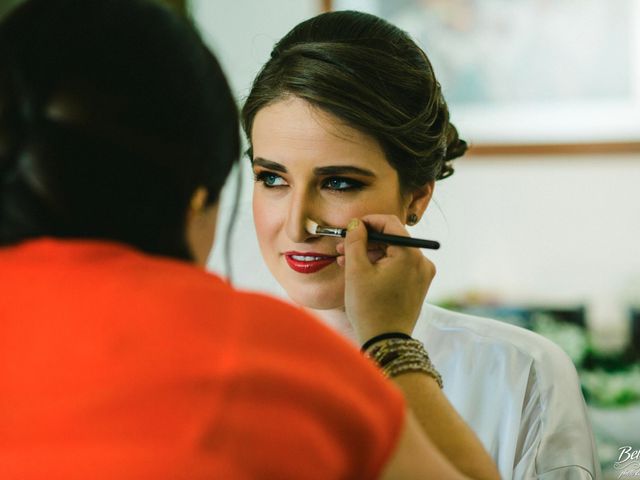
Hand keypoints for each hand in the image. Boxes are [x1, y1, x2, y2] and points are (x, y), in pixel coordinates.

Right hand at [335, 215, 435, 343]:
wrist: (385, 342)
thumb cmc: (369, 308)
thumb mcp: (356, 271)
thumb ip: (356, 241)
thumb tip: (357, 224)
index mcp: (409, 255)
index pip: (390, 223)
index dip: (368, 221)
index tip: (351, 227)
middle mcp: (422, 261)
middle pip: (392, 239)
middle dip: (365, 241)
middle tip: (342, 247)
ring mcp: (422, 274)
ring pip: (393, 253)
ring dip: (370, 254)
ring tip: (346, 262)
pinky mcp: (419, 285)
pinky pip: (399, 267)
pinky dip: (381, 266)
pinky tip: (361, 272)